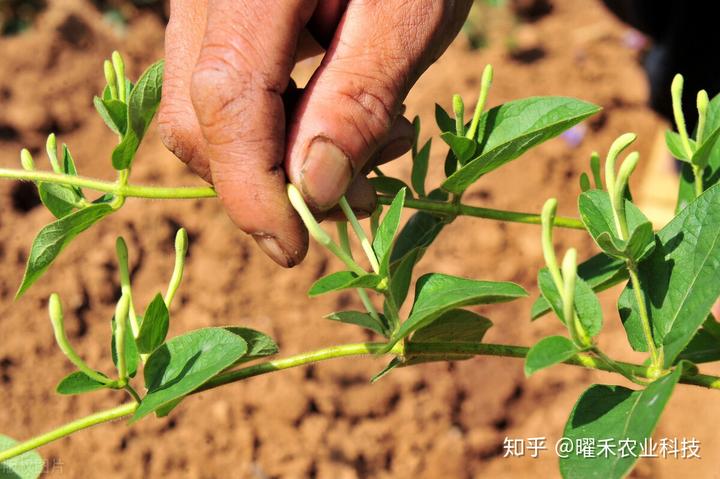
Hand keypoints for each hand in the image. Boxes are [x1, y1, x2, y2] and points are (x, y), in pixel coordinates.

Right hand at [158, 0, 471, 266]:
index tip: (291, 250)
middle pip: (197, 111)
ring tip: (362, 150)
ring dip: (272, 154)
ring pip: (204, 103)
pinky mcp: (222, 9)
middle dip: (262, 178)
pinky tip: (334, 114)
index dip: (252, 190)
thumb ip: (358, 98)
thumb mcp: (409, 14)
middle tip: (348, 197)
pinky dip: (273, 122)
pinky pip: (224, 82)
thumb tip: (312, 190)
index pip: (223, 99)